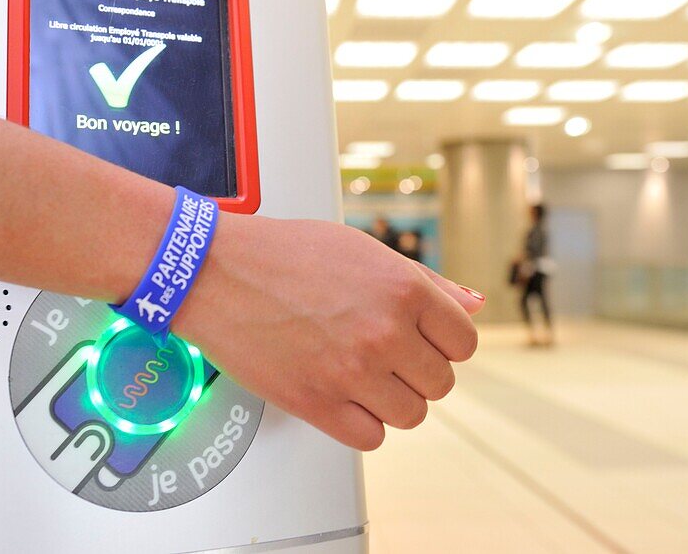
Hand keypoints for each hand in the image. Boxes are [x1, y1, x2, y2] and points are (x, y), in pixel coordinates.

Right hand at [173, 213, 482, 450]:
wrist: (214, 272)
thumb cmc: (282, 254)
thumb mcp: (364, 250)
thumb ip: (426, 282)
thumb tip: (473, 303)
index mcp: (403, 288)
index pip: (464, 342)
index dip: (444, 342)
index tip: (423, 341)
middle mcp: (384, 332)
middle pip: (440, 383)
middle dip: (417, 371)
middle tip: (385, 355)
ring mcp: (352, 372)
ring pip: (411, 415)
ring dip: (392, 400)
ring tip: (360, 373)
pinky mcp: (317, 404)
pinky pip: (371, 438)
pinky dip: (362, 423)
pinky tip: (341, 394)